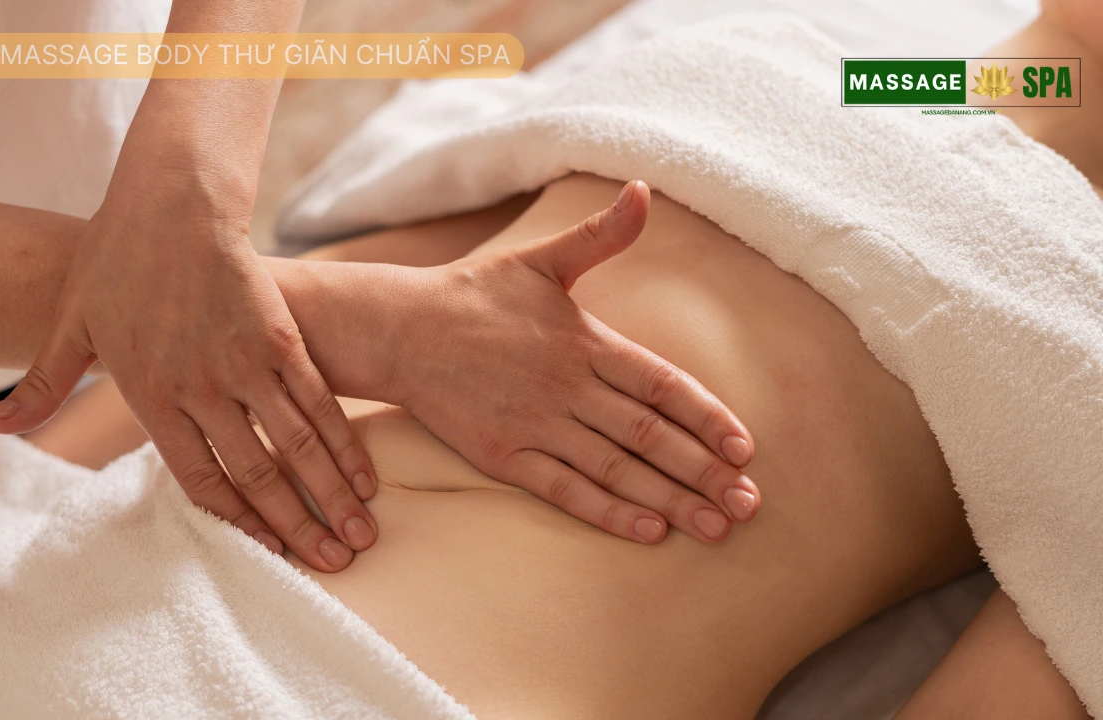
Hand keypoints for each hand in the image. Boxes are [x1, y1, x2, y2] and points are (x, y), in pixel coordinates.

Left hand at [0, 156, 377, 572]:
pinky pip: (318, 400)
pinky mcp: (280, 334)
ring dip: (331, 495)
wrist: (172, 197)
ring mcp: (246, 361)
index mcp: (151, 396)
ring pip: (296, 444)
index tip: (271, 555)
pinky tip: (365, 474)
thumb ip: (42, 386)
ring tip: (360, 536)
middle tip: (332, 564)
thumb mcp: (67, 323)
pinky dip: (343, 441)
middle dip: (297, 525)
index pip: (200, 479)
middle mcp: (202, 388)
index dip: (240, 523)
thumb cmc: (114, 257)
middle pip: (257, 472)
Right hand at [385, 181, 758, 542]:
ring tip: (714, 526)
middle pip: (648, 435)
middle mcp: (565, 386)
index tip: (746, 447)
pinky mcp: (502, 455)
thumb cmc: (475, 293)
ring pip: (615, 469)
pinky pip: (564, 490)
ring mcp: (533, 424)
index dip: (706, 416)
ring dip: (668, 499)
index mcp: (582, 341)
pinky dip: (607, 512)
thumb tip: (643, 190)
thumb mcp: (540, 259)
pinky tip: (648, 531)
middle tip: (748, 504)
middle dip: (703, 471)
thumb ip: (600, 234)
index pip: (660, 383)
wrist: (399, 330)